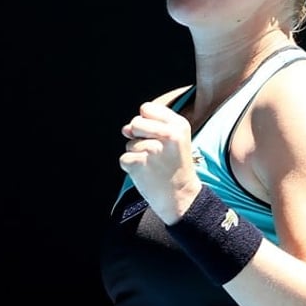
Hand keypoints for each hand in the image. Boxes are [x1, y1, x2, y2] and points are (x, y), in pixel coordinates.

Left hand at [119, 101, 201, 223]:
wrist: (181, 197)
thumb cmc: (175, 167)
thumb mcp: (173, 141)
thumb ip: (149, 128)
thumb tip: (124, 129)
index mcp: (179, 125)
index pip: (147, 108)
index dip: (146, 121)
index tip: (156, 135)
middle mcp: (167, 134)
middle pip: (135, 122)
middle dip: (138, 136)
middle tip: (154, 152)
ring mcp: (153, 149)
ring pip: (129, 143)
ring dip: (136, 154)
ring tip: (154, 165)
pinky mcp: (139, 163)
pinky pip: (124, 158)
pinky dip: (131, 167)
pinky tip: (147, 174)